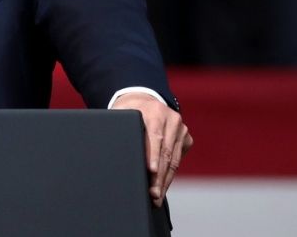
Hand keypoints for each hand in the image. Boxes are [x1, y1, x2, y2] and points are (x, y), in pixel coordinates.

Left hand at [112, 92, 192, 207]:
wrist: (145, 100)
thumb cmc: (128, 110)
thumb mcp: (121, 113)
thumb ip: (119, 126)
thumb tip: (111, 146)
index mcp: (155, 112)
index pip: (155, 137)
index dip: (153, 155)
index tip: (151, 171)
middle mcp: (172, 119)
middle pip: (166, 152)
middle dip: (159, 176)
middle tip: (153, 194)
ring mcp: (181, 129)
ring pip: (174, 160)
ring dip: (165, 179)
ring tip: (157, 196)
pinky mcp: (186, 138)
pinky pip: (178, 159)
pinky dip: (170, 174)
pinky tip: (163, 185)